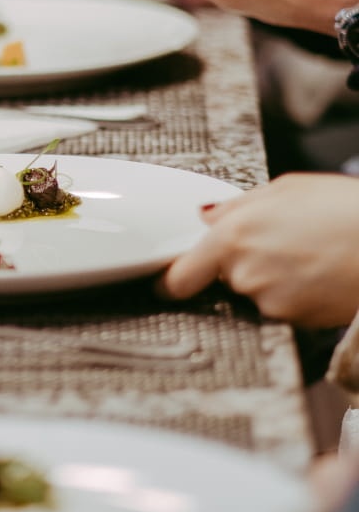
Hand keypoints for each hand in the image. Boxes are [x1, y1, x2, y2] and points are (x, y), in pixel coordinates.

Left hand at [160, 173, 358, 327]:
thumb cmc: (344, 209)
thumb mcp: (286, 189)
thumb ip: (239, 207)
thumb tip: (209, 217)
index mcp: (233, 236)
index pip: (180, 276)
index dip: (171, 281)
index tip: (170, 282)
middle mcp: (245, 275)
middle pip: (226, 281)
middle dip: (243, 267)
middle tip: (279, 247)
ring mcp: (271, 303)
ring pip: (258, 296)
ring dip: (273, 281)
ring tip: (308, 256)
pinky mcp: (298, 322)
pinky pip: (285, 310)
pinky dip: (297, 297)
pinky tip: (320, 275)